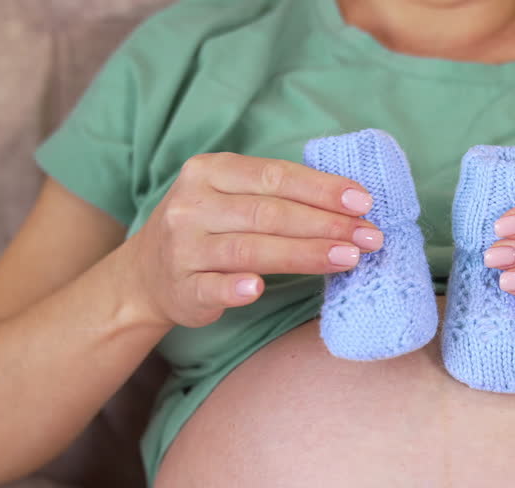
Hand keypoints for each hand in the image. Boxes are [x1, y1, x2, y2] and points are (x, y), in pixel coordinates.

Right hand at [122, 152, 382, 327]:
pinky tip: (259, 289)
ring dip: (303, 254)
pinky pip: (212, 287)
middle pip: (269, 213)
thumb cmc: (208, 229)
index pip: (275, 176)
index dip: (322, 189)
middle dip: (325, 224)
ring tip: (347, 258)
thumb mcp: (231, 197)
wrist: (146, 275)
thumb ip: (278, 195)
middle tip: (369, 237)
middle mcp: (193, 205)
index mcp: (210, 172)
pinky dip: (235, 288)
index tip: (364, 203)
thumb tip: (350, 204)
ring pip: (250, 249)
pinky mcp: (182, 287)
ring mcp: (184, 247)